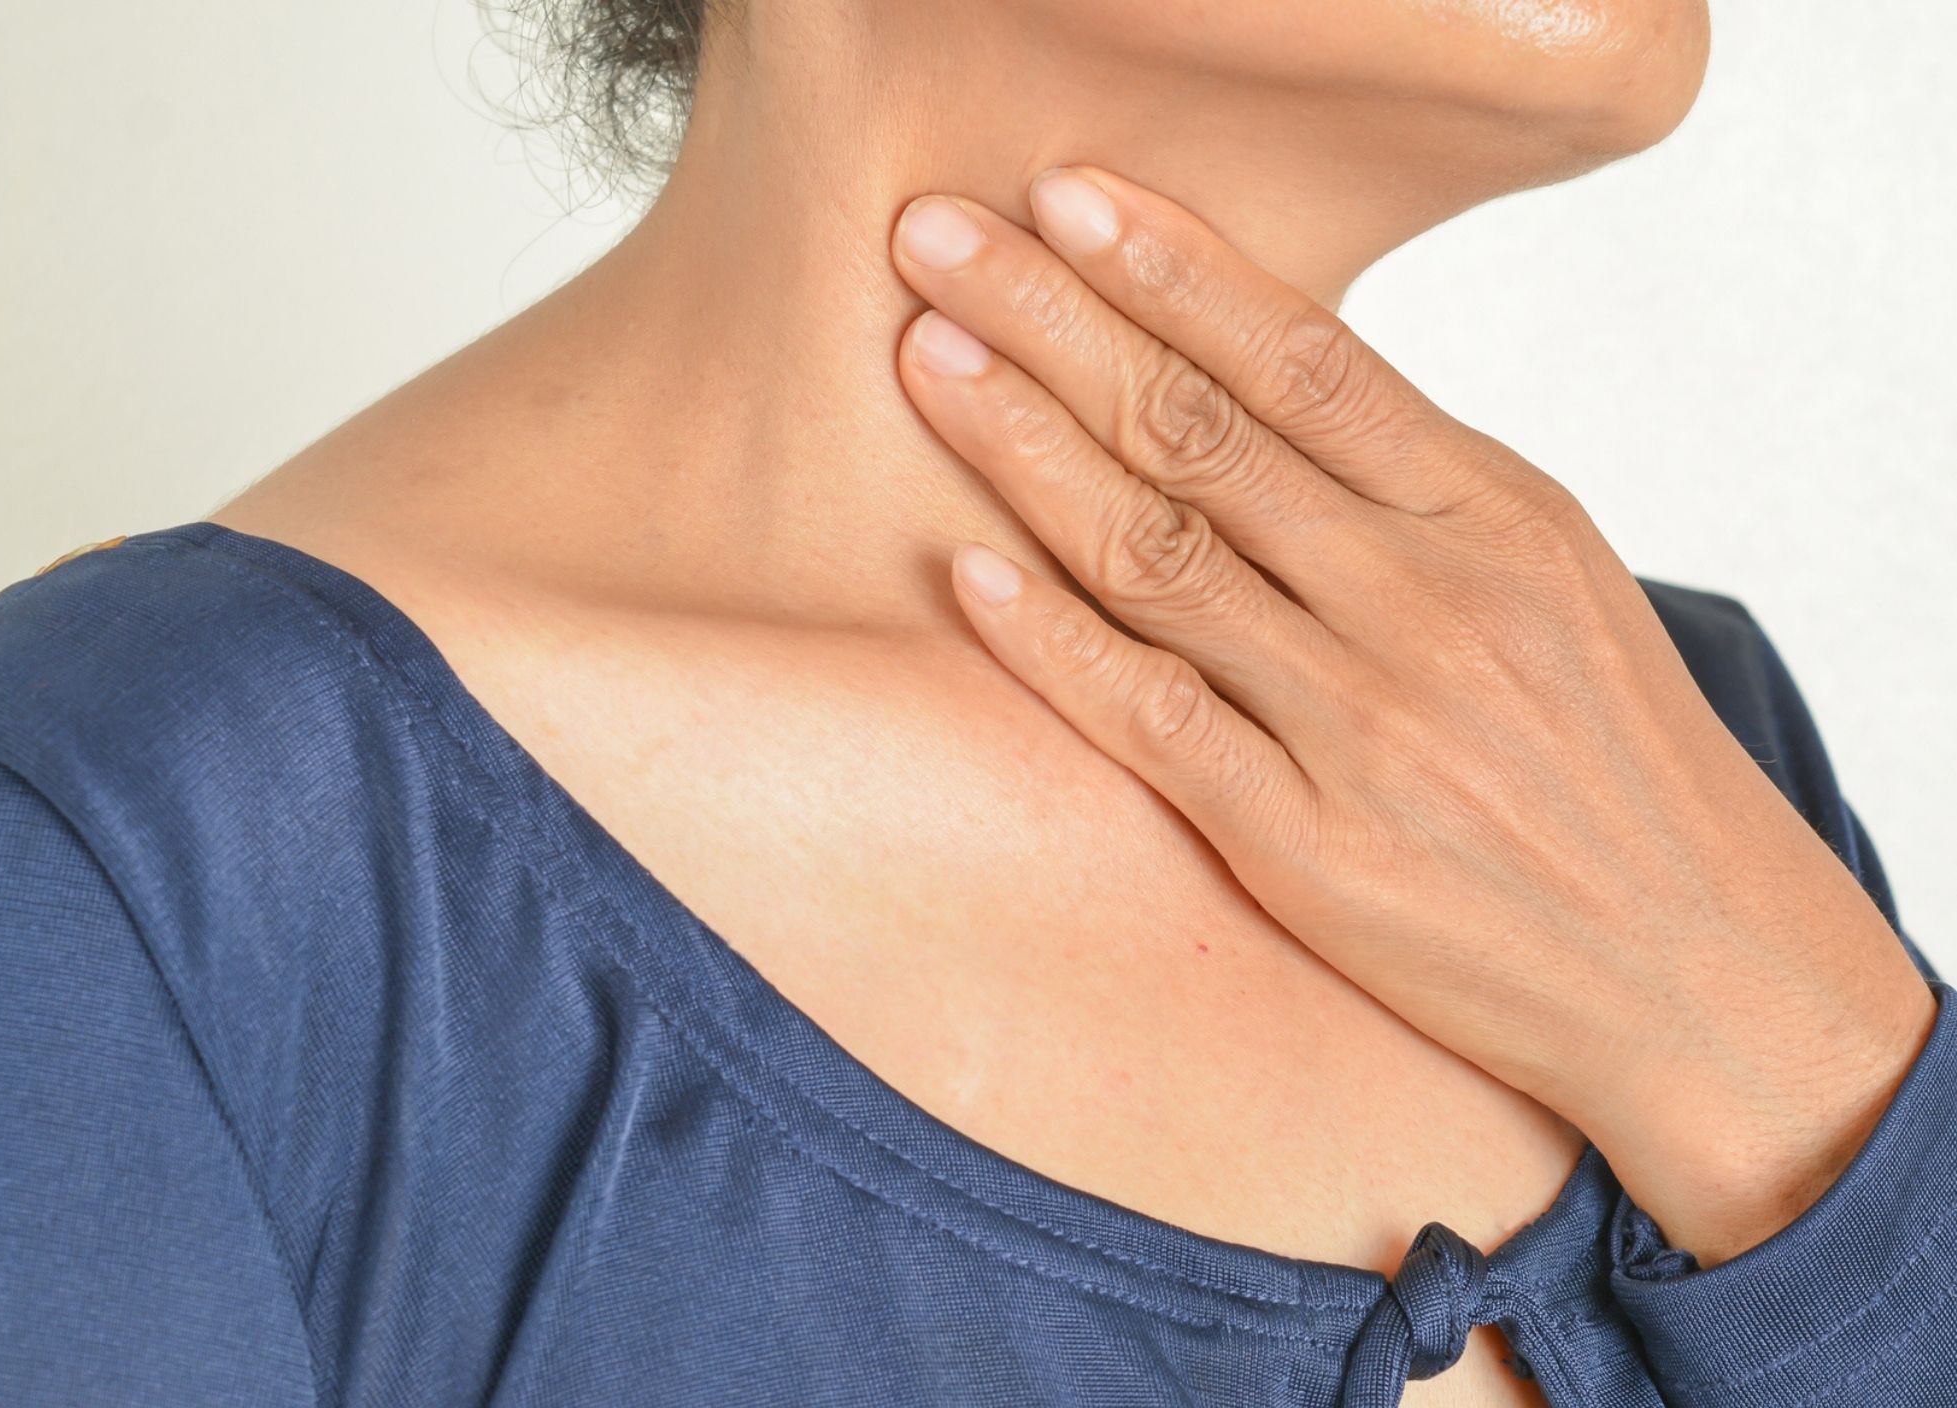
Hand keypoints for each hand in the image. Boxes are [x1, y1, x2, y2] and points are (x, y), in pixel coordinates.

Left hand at [887, 163, 1937, 1264]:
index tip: (1065, 197)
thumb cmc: (1611, 761)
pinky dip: (1053, 642)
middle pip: (1204, 431)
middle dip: (1057, 322)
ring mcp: (1363, 725)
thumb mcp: (1551, 579)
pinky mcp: (1309, 848)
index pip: (1306, 357)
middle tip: (939, 243)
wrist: (1702, 970)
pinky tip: (967, 572)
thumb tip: (1262, 381)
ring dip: (1025, 448)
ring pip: (1158, 555)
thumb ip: (1411, 487)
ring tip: (928, 361)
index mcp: (1494, 516)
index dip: (1173, 269)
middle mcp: (1424, 602)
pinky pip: (1154, 720)